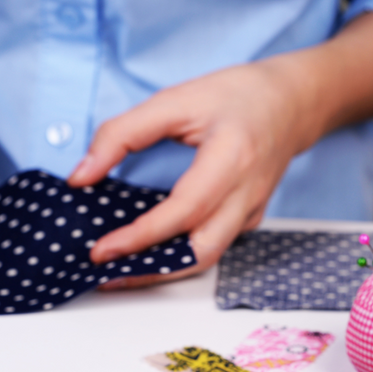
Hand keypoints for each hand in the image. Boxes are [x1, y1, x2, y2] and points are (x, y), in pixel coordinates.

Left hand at [68, 56, 318, 288]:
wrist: (290, 104)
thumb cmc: (236, 96)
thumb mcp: (174, 100)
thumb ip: (121, 134)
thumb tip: (82, 176)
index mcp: (231, 158)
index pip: (183, 211)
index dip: (140, 236)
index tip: (101, 250)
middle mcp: (246, 194)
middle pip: (201, 253)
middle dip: (151, 272)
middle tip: (108, 275)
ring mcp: (250, 212)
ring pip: (207, 258)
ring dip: (163, 271)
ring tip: (122, 272)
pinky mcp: (248, 219)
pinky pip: (212, 247)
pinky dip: (179, 257)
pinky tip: (151, 252)